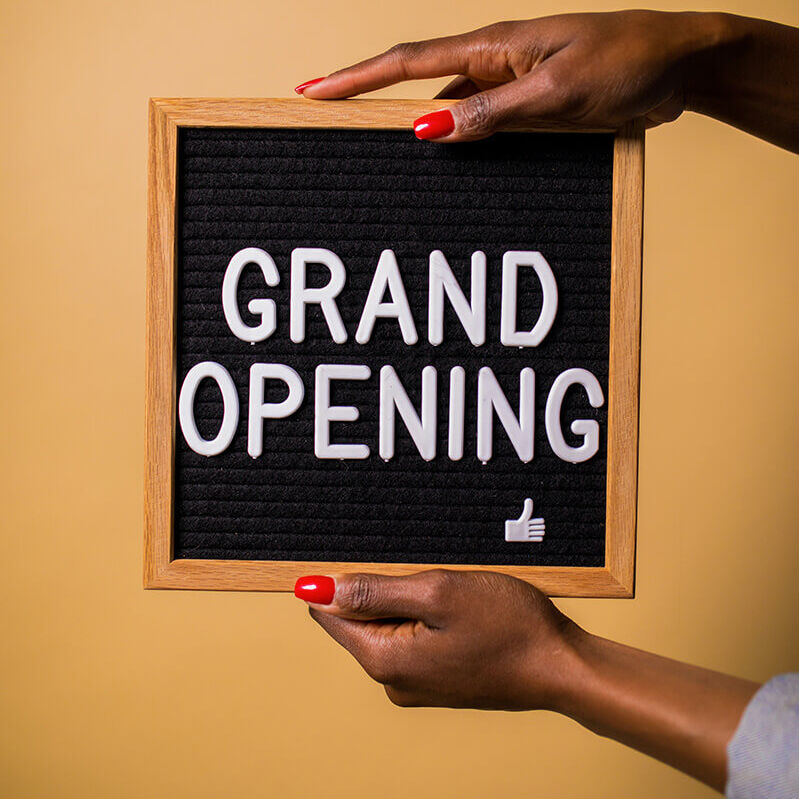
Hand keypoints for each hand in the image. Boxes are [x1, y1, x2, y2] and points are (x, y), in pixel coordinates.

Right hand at [298, 10, 722, 139]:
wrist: (682, 64)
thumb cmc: (629, 61)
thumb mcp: (557, 92)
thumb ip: (492, 113)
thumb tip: (427, 129)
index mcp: (494, 47)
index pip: (407, 63)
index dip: (356, 79)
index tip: (312, 92)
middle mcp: (494, 63)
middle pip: (415, 84)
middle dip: (367, 100)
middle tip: (325, 120)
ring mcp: (510, 85)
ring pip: (447, 110)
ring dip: (414, 130)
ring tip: (376, 155)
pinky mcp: (528, 107)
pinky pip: (479, 125)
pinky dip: (458, 143)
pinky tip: (449, 165)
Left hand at [299, 570, 577, 709]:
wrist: (561, 665)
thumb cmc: (508, 627)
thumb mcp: (437, 592)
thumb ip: (374, 590)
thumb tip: (317, 589)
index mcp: (384, 661)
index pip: (330, 613)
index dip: (344, 579)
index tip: (385, 565)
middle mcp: (393, 681)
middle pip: (360, 619)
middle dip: (387, 590)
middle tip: (435, 582)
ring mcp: (416, 683)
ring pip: (389, 625)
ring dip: (410, 601)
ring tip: (454, 598)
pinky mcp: (437, 679)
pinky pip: (413, 637)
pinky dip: (428, 616)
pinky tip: (461, 612)